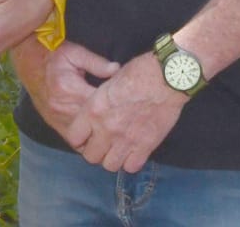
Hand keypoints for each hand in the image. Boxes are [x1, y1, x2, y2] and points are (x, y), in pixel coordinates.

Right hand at [12, 38, 118, 133]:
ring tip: (115, 136)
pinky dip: (85, 141)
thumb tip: (117, 70)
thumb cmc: (54, 55)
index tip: (128, 108)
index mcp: (69, 89)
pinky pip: (72, 140)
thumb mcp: (75, 52)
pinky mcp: (53, 123)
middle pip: (92, 126)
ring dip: (98, 137)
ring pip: (83, 137)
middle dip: (109, 127)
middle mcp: (63, 108)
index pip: (98, 106)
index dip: (115, 108)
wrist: (28, 62)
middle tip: (126, 127)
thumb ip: (96, 62)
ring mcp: (57, 118)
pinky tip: (98, 138)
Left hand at [67, 51, 186, 172]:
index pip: (74, 138)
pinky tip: (135, 151)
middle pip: (91, 157)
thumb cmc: (138, 72)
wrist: (165, 77)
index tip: (87, 137)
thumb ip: (98, 104)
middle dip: (96, 152)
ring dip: (113, 158)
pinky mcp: (145, 145)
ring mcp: (126, 139)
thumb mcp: (108, 83)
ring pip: (110, 166)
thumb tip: (97, 115)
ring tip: (119, 149)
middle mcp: (106, 128)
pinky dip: (132, 162)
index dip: (80, 139)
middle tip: (104, 144)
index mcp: (93, 110)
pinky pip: (131, 167)